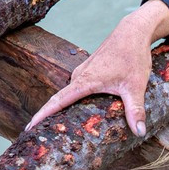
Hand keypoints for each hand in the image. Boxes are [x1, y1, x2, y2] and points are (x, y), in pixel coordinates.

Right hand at [26, 0, 168, 135]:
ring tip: (55, 129)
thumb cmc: (133, 56)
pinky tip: (77, 112)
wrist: (133, 31)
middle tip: (39, 137)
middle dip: (47, 118)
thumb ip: (136, 110)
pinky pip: (75, 89)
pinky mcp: (88, 70)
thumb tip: (140, 133)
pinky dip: (72, 101)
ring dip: (61, 110)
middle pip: (59, 101)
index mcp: (85, 81)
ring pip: (68, 94)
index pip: (58, 102)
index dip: (42, 115)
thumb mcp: (135, 86)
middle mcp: (79, 76)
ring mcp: (82, 72)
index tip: (28, 127)